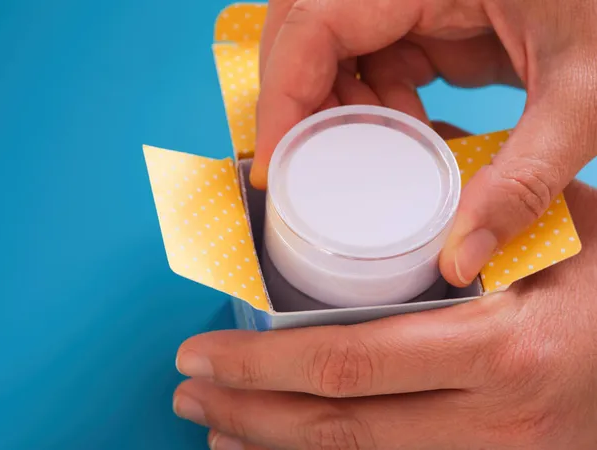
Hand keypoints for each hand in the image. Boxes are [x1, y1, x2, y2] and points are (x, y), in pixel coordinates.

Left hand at [173, 181, 596, 448]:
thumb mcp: (564, 234)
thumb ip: (481, 201)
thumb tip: (411, 158)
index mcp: (501, 350)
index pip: (350, 362)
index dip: (264, 364)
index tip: (205, 352)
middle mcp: (492, 423)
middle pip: (338, 428)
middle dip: (248, 411)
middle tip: (190, 388)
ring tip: (215, 429)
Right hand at [250, 0, 596, 285]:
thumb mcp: (581, 98)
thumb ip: (521, 182)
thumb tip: (460, 259)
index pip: (315, 22)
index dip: (282, 93)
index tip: (273, 161)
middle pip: (304, 25)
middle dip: (295, 96)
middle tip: (303, 160)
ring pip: (331, 41)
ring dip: (334, 101)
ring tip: (361, 154)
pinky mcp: (430, 12)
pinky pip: (371, 52)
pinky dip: (370, 98)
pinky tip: (397, 132)